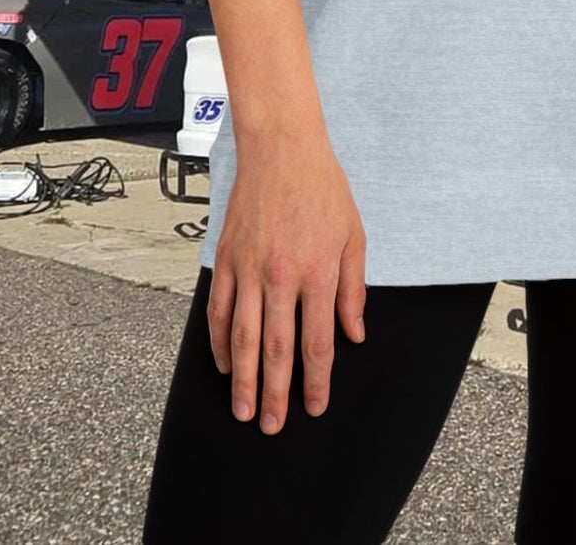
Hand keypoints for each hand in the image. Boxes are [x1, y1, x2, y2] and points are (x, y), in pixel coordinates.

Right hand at [209, 129, 367, 434]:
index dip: (317, 380)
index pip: (317, 342)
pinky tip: (225, 364)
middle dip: (276, 393)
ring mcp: (249, 268)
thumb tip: (355, 334)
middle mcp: (281, 276)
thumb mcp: (354, 236)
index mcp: (318, 272)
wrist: (282, 148)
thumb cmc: (323, 189)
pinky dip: (221, 341)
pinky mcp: (226, 258)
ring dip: (243, 379)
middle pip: (277, 349)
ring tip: (243, 411)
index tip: (316, 407)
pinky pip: (221, 310)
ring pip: (244, 337)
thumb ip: (353, 289)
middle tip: (272, 427)